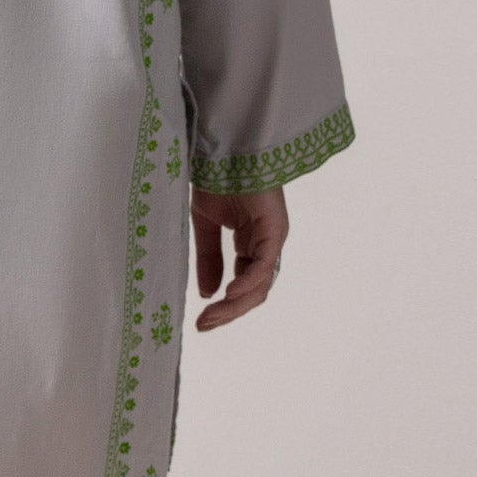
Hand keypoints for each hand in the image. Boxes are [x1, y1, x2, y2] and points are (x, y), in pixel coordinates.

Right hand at [191, 186, 286, 330]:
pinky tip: (230, 294)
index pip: (244, 284)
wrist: (224, 151)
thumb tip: (208, 293)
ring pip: (260, 284)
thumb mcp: (206, 225)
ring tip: (212, 317)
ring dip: (236, 305)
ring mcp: (272, 238)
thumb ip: (209, 259)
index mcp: (251, 244)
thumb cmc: (218, 179)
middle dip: (229, 313)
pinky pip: (263, 264)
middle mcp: (265, 245)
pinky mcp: (273, 230)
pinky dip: (247, 282)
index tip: (202, 322)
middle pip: (254, 291)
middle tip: (204, 326)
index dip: (226, 306)